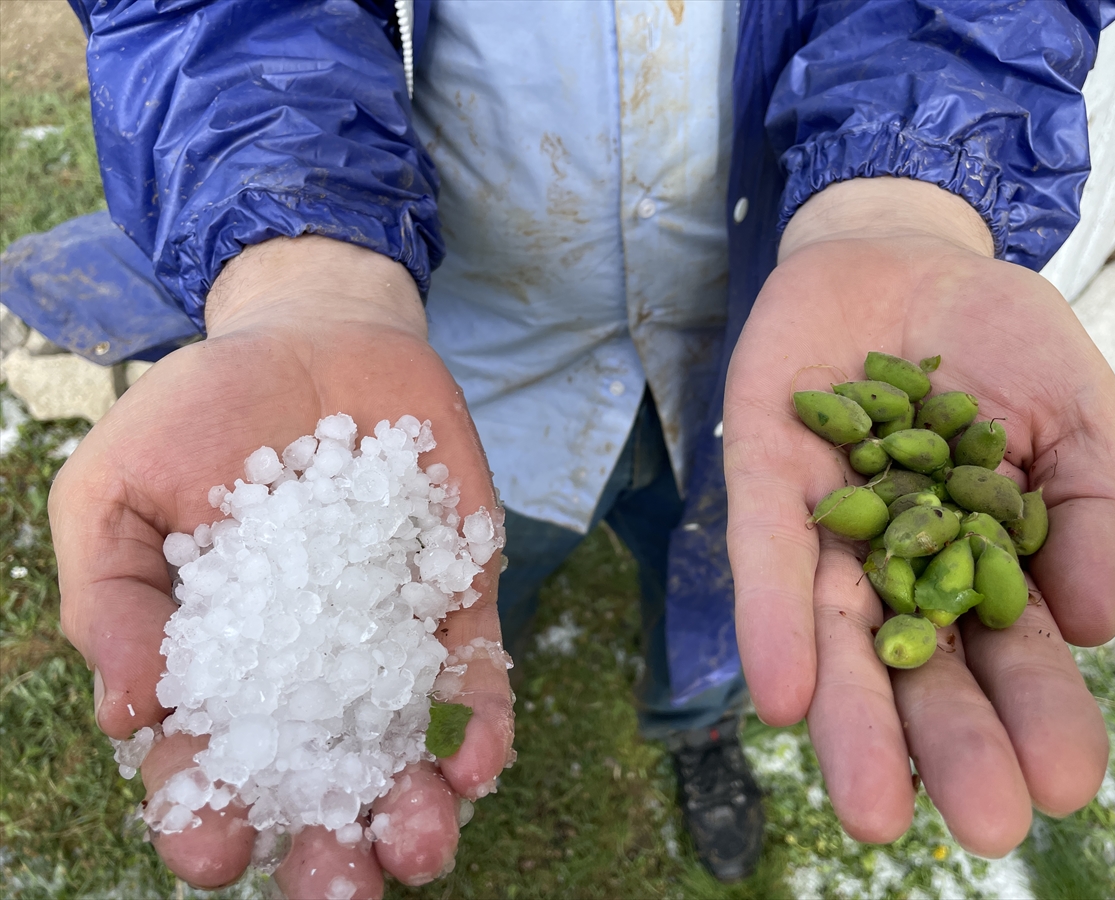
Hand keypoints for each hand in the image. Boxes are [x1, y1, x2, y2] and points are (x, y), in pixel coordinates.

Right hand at [49, 237, 513, 896]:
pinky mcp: (455, 599)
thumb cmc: (201, 411)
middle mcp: (306, 670)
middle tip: (342, 889)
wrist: (316, 336)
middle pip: (318, 782)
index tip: (214, 850)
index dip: (204, 812)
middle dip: (329, 844)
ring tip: (419, 845)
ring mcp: (387, 640)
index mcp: (215, 663)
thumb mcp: (121, 490)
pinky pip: (475, 678)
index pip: (207, 761)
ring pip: (404, 751)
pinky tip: (477, 758)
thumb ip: (114, 600)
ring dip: (417, 810)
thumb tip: (127, 717)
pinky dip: (481, 723)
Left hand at [723, 178, 1114, 855]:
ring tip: (873, 806)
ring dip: (854, 719)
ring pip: (838, 633)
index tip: (1063, 783)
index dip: (1037, 714)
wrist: (907, 256)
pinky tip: (788, 693)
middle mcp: (899, 560)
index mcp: (982, 558)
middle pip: (920, 665)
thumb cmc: (1002, 342)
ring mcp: (830, 525)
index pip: (1012, 652)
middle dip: (946, 743)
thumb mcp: (1075, 418)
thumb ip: (1084, 515)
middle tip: (981, 827)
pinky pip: (769, 558)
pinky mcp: (766, 480)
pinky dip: (776, 621)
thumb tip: (1091, 625)